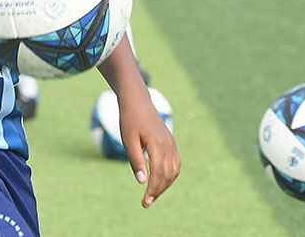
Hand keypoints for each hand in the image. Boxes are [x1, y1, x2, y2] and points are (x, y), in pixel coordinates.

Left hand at [119, 91, 179, 208]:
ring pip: (173, 170)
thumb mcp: (128, 140)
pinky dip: (170, 175)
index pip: (158, 173)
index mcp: (157, 144)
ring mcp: (171, 143)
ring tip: (152, 194)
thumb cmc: (130, 120)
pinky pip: (175, 163)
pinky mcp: (170, 142)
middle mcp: (168, 144)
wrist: (138, 101)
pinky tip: (160, 181)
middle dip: (158, 190)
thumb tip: (141, 181)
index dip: (152, 190)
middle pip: (168, 174)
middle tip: (146, 202)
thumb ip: (136, 160)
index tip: (145, 202)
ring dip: (165, 184)